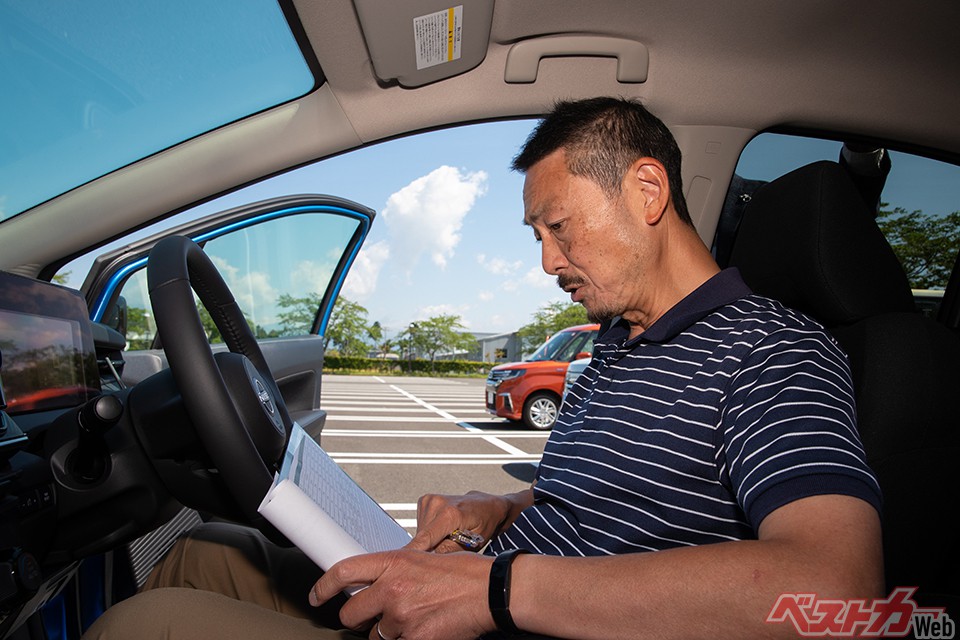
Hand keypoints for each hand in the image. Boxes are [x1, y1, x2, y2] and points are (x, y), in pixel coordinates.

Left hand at [309, 549, 494, 639]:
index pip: (344, 572)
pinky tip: (425, 629)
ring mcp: (402, 618)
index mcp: (393, 562)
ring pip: (377, 635)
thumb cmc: (464, 573)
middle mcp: (392, 589)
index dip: (324, 586)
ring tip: (415, 618)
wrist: (491, 591)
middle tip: (372, 615)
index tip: (317, 595)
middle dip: (358, 618)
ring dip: (389, 632)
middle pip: (352, 613)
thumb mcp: (424, 559)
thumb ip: (395, 571)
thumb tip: (376, 584)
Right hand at [408, 490, 529, 553]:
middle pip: (422, 540)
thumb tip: (428, 563)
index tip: (401, 567)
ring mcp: (429, 500)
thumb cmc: (485, 524)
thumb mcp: (472, 545)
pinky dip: (429, 533)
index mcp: (450, 514)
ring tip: (448, 536)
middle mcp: (437, 503)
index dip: (411, 554)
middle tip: (449, 548)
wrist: (487, 505)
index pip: (424, 540)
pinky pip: (421, 527)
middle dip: (430, 550)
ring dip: (430, 542)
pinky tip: (444, 529)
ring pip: (420, 535)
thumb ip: (448, 554)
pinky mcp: (425, 500)